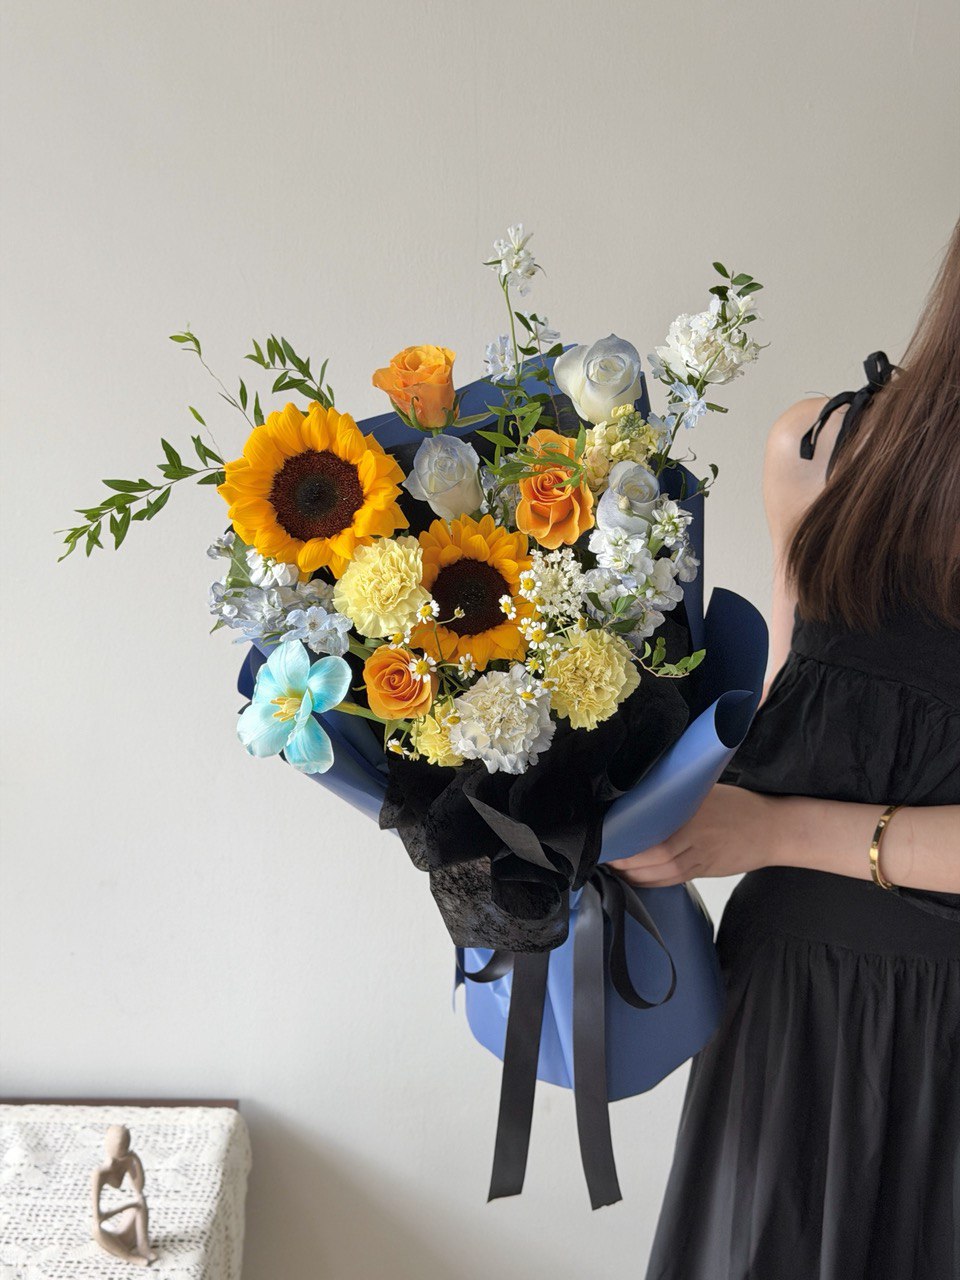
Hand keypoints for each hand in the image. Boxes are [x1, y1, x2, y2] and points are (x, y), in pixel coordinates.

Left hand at [607, 783, 778, 886]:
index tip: (608, 835)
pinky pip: (673, 880)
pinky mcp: (705, 870)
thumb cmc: (739, 805)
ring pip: (661, 873)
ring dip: (634, 874)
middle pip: (654, 856)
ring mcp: (701, 857)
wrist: (773, 829)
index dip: (628, 840)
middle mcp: (696, 837)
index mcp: (694, 813)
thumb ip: (677, 797)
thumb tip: (643, 796)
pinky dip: (651, 882)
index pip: (654, 831)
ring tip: (613, 868)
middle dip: (625, 860)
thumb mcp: (707, 791)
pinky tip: (636, 878)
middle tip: (603, 855)